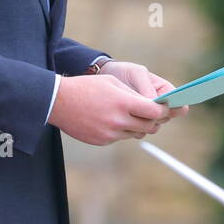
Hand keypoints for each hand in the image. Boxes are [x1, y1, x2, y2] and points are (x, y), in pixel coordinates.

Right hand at [47, 73, 172, 145]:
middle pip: (148, 126)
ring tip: (129, 114)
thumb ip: (133, 95)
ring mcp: (109, 133)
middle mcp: (118, 120)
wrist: (58, 101)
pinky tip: (111, 119)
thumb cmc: (86, 87)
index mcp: (122, 103)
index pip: (154, 111)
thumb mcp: (112, 83)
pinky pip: (120, 137)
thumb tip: (151, 104)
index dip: (162, 110)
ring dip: (137, 125)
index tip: (164, 107)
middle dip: (153, 120)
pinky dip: (121, 130)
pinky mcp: (102, 141)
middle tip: (152, 113)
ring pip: (135, 133)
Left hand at [98, 60, 188, 123]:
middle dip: (156, 114)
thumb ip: (146, 87)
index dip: (176, 108)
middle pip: (167, 118)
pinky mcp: (137, 124)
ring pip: (154, 126)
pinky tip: (124, 116)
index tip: (164, 105)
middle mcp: (161, 106)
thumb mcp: (136, 73)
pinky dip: (134, 126)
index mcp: (166, 91)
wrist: (106, 79)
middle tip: (142, 105)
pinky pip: (141, 131)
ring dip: (144, 121)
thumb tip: (155, 104)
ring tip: (130, 109)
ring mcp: (149, 116)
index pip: (180, 105)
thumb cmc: (125, 73)